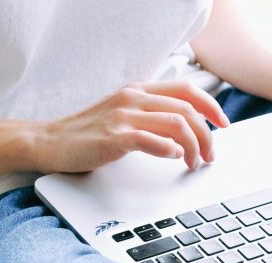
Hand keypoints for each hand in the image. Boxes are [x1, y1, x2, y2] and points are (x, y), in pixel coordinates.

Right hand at [33, 81, 229, 173]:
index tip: (223, 123)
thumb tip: (185, 129)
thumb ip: (150, 116)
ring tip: (194, 163)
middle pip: (187, 109)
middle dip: (207, 134)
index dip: (211, 106)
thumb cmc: (88, 133)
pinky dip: (168, 149)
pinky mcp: (113, 137)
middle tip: (210, 155)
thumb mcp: (123, 115)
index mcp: (138, 91)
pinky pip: (150, 140)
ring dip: (193, 146)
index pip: (186, 90)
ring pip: (175, 124)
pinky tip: (175, 157)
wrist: (48, 142)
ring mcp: (122, 116)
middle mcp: (133, 98)